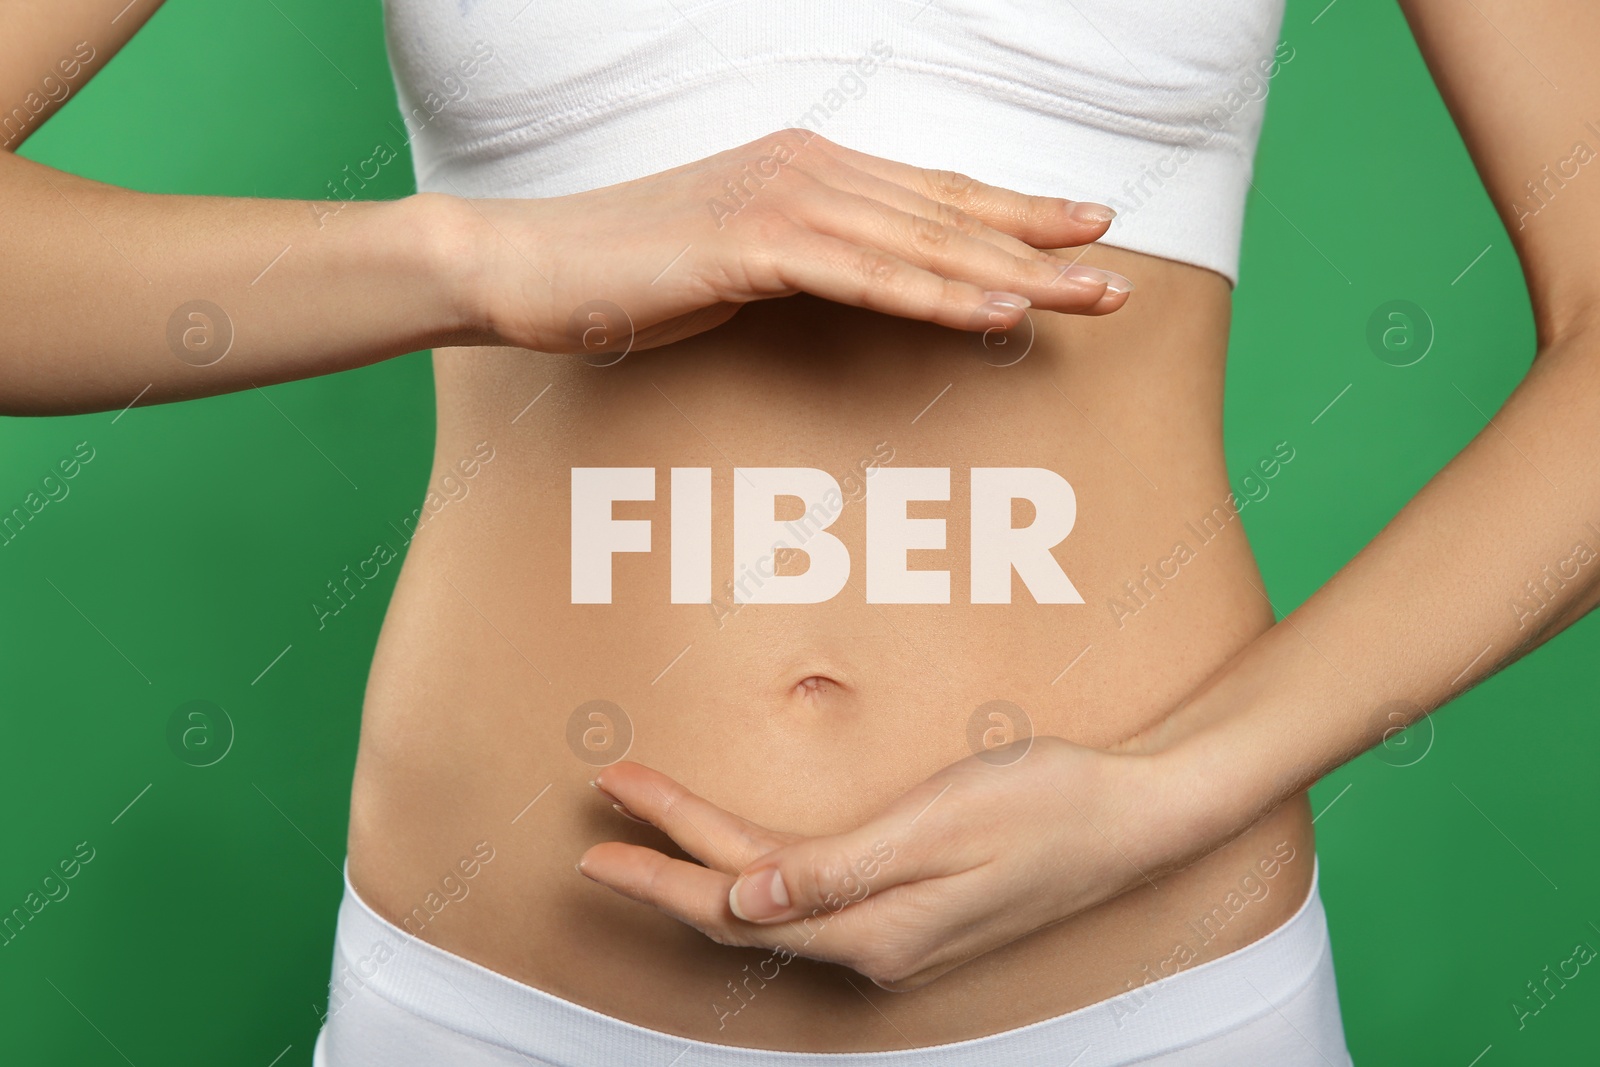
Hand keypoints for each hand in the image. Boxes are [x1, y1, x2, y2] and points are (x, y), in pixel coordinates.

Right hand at [452, 128, 1133, 354]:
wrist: (530, 266)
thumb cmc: (629, 270)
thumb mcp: (737, 261)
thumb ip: (807, 260)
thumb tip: (860, 283)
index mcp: (809, 167)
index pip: (935, 194)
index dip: (1017, 212)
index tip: (1086, 229)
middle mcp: (809, 169)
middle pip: (949, 214)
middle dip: (1041, 246)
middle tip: (1120, 275)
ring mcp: (783, 201)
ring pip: (924, 245)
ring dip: (1015, 274)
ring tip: (1091, 297)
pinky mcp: (753, 245)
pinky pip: (866, 277)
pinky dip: (937, 296)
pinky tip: (998, 312)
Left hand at [577, 736, 1180, 990]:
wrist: (1136, 815)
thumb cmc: (1049, 802)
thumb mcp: (940, 824)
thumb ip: (836, 870)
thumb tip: (742, 903)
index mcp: (877, 928)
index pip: (738, 902)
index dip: (664, 865)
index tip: (603, 830)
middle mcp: (878, 945)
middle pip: (743, 913)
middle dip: (667, 868)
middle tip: (600, 827)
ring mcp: (898, 934)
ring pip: (774, 907)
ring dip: (708, 868)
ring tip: (651, 831)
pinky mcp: (915, 911)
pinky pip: (812, 898)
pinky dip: (762, 872)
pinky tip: (744, 854)